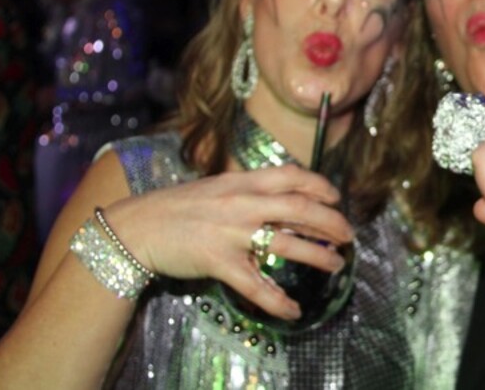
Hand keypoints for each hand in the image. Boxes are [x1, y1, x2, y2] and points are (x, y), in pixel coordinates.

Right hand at [103, 165, 353, 319]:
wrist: (137, 227)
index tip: (335, 196)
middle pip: (299, 208)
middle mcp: (241, 202)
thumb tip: (280, 196)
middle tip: (348, 235)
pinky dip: (278, 301)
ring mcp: (230, 232)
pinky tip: (293, 310)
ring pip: (286, 244)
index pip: (290, 176)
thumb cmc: (176, 207)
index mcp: (241, 181)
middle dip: (330, 222)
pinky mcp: (218, 262)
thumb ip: (247, 190)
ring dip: (317, 256)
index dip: (318, 185)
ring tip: (336, 264)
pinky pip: (256, 285)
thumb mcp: (216, 188)